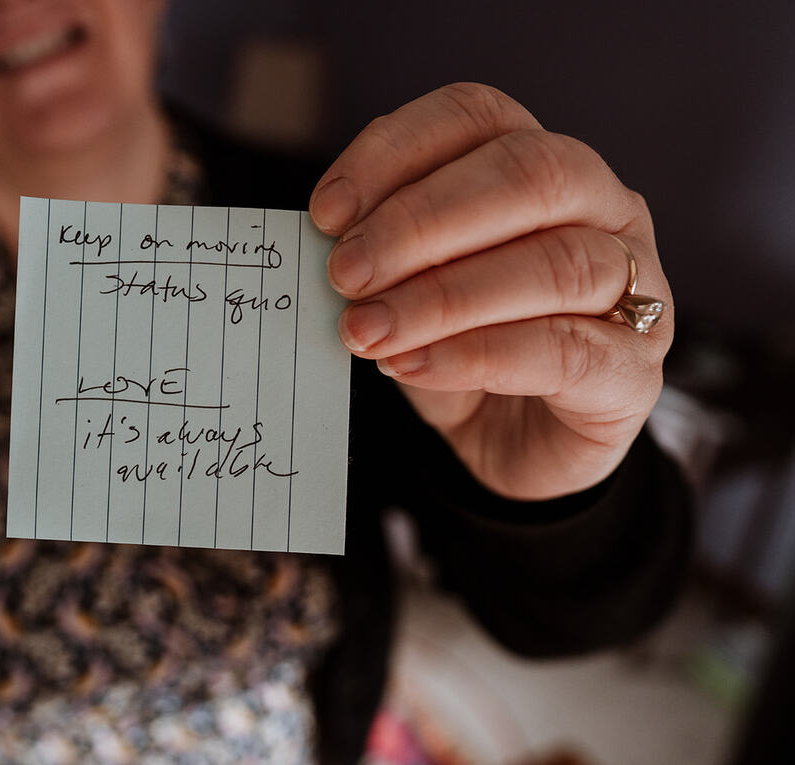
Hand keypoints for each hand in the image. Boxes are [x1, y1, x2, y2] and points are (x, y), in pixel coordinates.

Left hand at [310, 83, 673, 500]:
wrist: (518, 448)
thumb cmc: (462, 353)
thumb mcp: (407, 296)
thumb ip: (380, 263)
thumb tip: (328, 248)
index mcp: (540, 166)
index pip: (476, 117)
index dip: (395, 153)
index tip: (327, 213)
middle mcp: (602, 208)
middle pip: (529, 174)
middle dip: (420, 222)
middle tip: (346, 274)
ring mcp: (635, 286)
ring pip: (558, 262)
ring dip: (444, 297)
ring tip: (368, 331)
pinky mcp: (635, 369)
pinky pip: (566, 349)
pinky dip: (477, 355)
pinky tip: (413, 365)